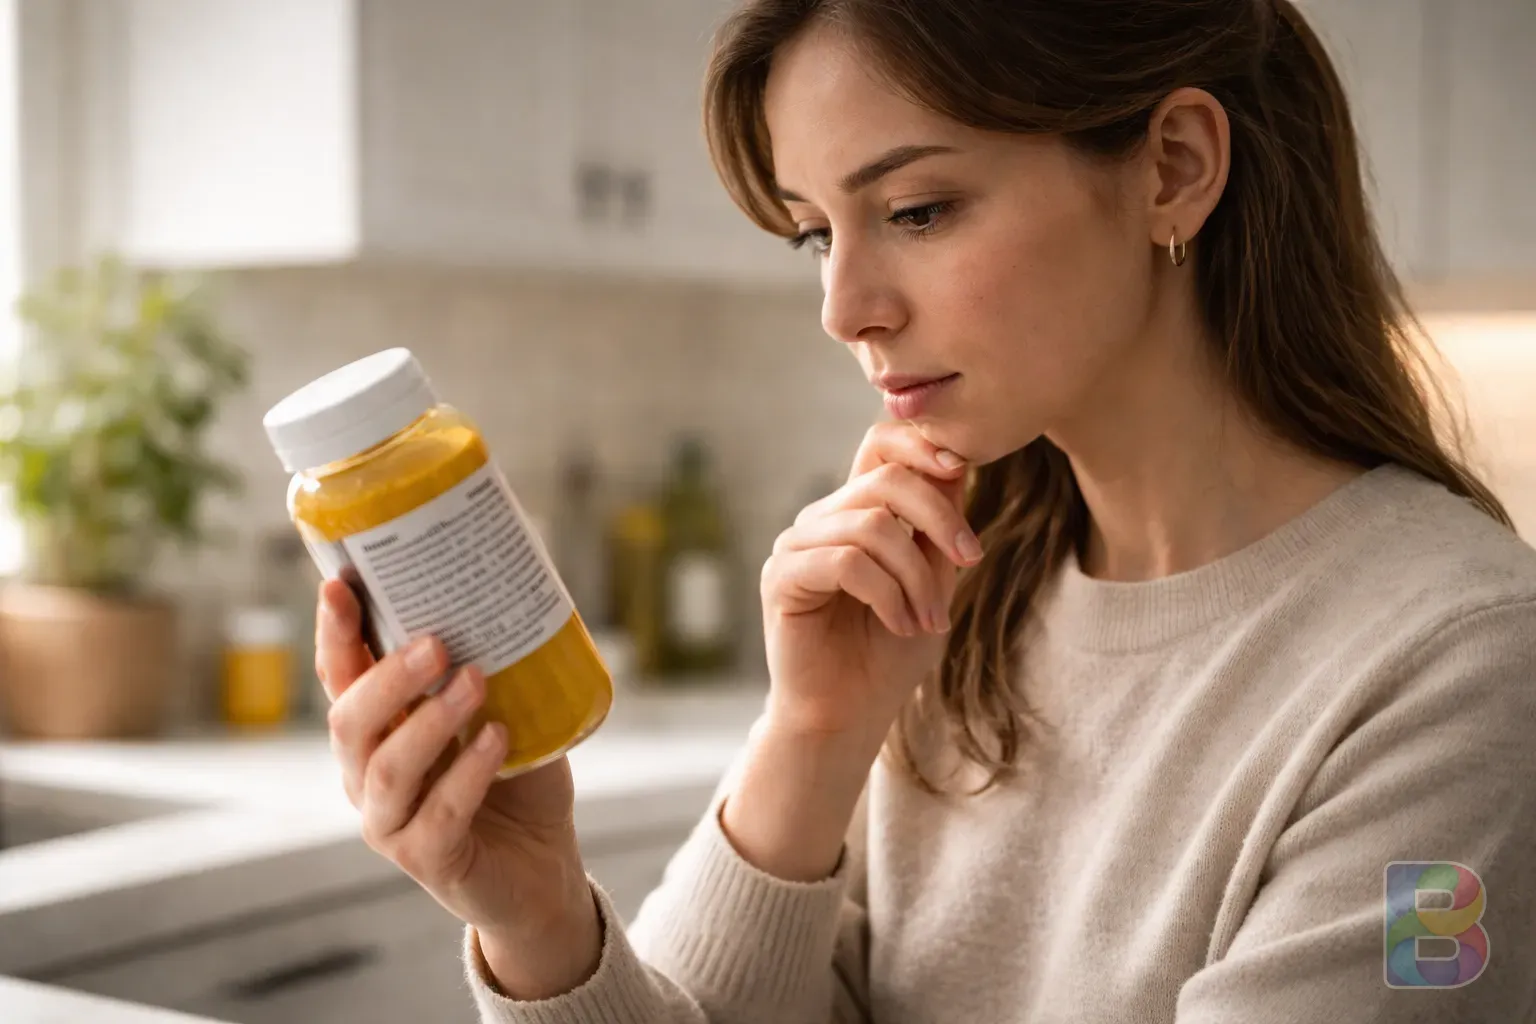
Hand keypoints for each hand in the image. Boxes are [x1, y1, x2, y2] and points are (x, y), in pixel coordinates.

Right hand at [316, 581, 599, 997]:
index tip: (340, 584)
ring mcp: (390, 822)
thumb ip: (490, 664)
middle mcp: (366, 776)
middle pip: (348, 723)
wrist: (544, 864)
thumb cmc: (516, 777)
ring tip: (475, 682)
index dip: (334, 634)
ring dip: (430, 720)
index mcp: (376, 732)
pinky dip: (468, 772)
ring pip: (388, 768)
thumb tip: (509, 588)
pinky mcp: (427, 860)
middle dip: (387, 678)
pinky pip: (439, 813)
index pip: (340, 678)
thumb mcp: (503, 709)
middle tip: (436, 644)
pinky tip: (498, 739)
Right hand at [760, 421, 977, 748]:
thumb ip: (938, 528)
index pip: (879, 445)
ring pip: (871, 525)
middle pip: (886, 480)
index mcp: (855, 511)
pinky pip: (846, 562)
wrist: (850, 716)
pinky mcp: (781, 578)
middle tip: (971, 561)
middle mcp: (822, 519)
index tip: (961, 468)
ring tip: (929, 620)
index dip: (920, 444)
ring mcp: (797, 545)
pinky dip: (887, 594)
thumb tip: (958, 462)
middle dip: (940, 518)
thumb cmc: (889, 654)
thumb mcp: (933, 582)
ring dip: (916, 575)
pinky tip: (899, 624)